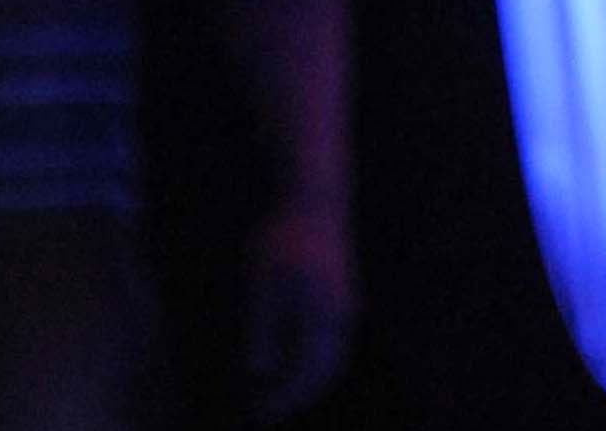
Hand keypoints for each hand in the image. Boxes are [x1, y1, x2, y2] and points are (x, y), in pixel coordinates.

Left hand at [240, 197, 356, 424]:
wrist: (316, 196)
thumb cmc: (284, 238)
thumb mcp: (262, 286)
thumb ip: (261, 331)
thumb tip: (260, 370)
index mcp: (325, 318)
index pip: (306, 374)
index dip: (283, 399)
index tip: (258, 417)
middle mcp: (343, 316)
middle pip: (325, 371)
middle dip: (296, 394)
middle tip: (264, 410)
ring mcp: (346, 304)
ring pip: (330, 356)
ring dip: (304, 377)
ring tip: (272, 389)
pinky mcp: (341, 293)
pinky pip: (330, 340)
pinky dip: (309, 358)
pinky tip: (285, 356)